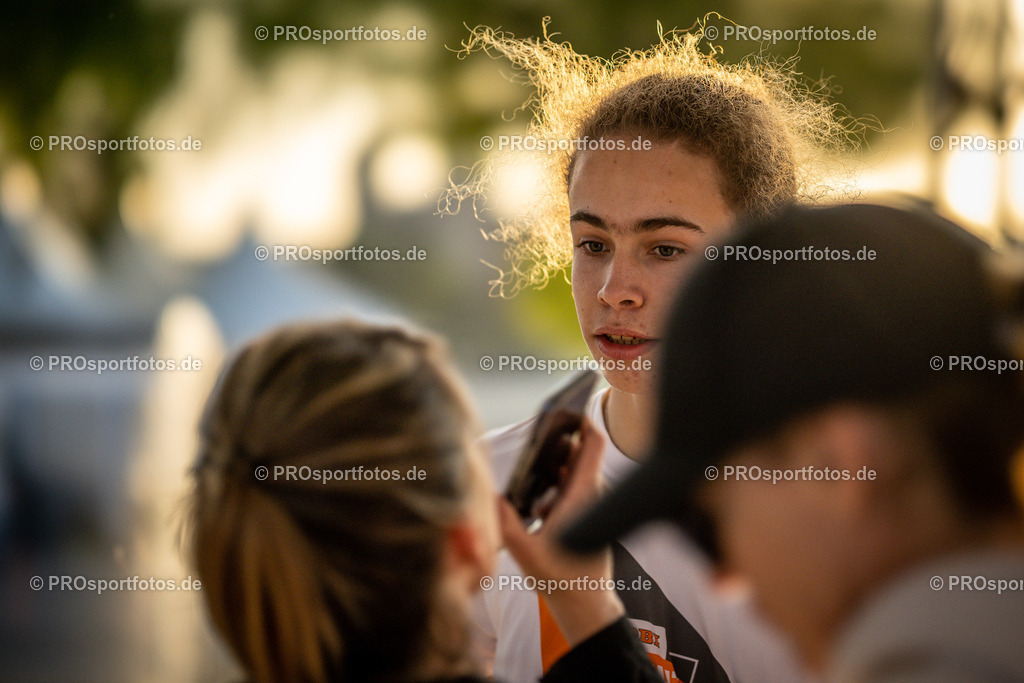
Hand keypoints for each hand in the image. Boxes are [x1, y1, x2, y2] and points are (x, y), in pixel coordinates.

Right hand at [498, 418, 624, 645]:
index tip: (562, 411)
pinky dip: (557, 489)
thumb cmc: (561, 579)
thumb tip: (489, 496)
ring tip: (534, 489)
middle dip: (555, 448)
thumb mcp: (525, 550)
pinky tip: (540, 512)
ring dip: (554, 472)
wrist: (585, 604)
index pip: (592, 442)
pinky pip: (574, 488)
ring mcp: (593, 503)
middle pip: (579, 452)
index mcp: (583, 493)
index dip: (580, 420)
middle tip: (532, 455)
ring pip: (576, 471)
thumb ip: (505, 522)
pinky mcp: (589, 514)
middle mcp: (593, 493)